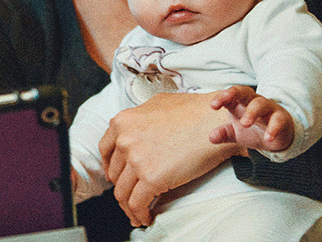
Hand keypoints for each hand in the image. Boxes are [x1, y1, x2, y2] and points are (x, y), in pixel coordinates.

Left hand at [99, 92, 243, 226]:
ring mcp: (136, 160)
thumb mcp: (158, 103)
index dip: (110, 167)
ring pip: (123, 192)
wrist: (216, 121)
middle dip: (122, 187)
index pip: (105, 150)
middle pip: (115, 174)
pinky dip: (139, 214)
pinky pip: (137, 203)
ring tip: (137, 213)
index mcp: (123, 122)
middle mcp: (125, 140)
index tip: (115, 175)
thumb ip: (141, 117)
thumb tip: (138, 129)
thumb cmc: (195, 111)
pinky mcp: (151, 178)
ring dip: (128, 206)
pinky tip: (145, 217)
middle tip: (130, 195)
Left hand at [209, 85, 294, 151]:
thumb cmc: (253, 129)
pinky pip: (278, 120)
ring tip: (245, 124)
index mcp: (241, 103)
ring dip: (252, 112)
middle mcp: (254, 102)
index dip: (222, 97)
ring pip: (261, 104)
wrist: (278, 137)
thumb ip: (224, 134)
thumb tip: (211, 138)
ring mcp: (269, 109)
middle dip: (234, 94)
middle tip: (224, 104)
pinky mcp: (282, 118)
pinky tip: (268, 138)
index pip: (231, 95)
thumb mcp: (236, 133)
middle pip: (245, 92)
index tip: (213, 105)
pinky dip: (273, 128)